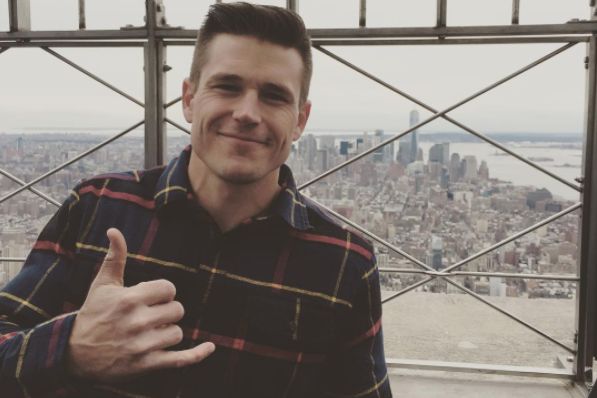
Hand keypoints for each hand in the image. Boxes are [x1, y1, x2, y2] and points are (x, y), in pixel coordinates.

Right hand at [66, 228, 214, 381]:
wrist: (74, 353)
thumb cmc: (93, 314)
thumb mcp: (102, 285)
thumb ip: (115, 257)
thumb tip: (114, 230)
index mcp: (130, 299)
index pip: (169, 289)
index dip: (163, 293)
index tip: (152, 298)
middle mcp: (137, 321)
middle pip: (177, 310)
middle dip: (167, 311)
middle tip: (151, 316)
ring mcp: (142, 345)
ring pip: (177, 332)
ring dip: (168, 332)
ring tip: (151, 332)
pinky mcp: (146, 364)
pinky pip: (181, 359)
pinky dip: (197, 355)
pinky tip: (209, 348)